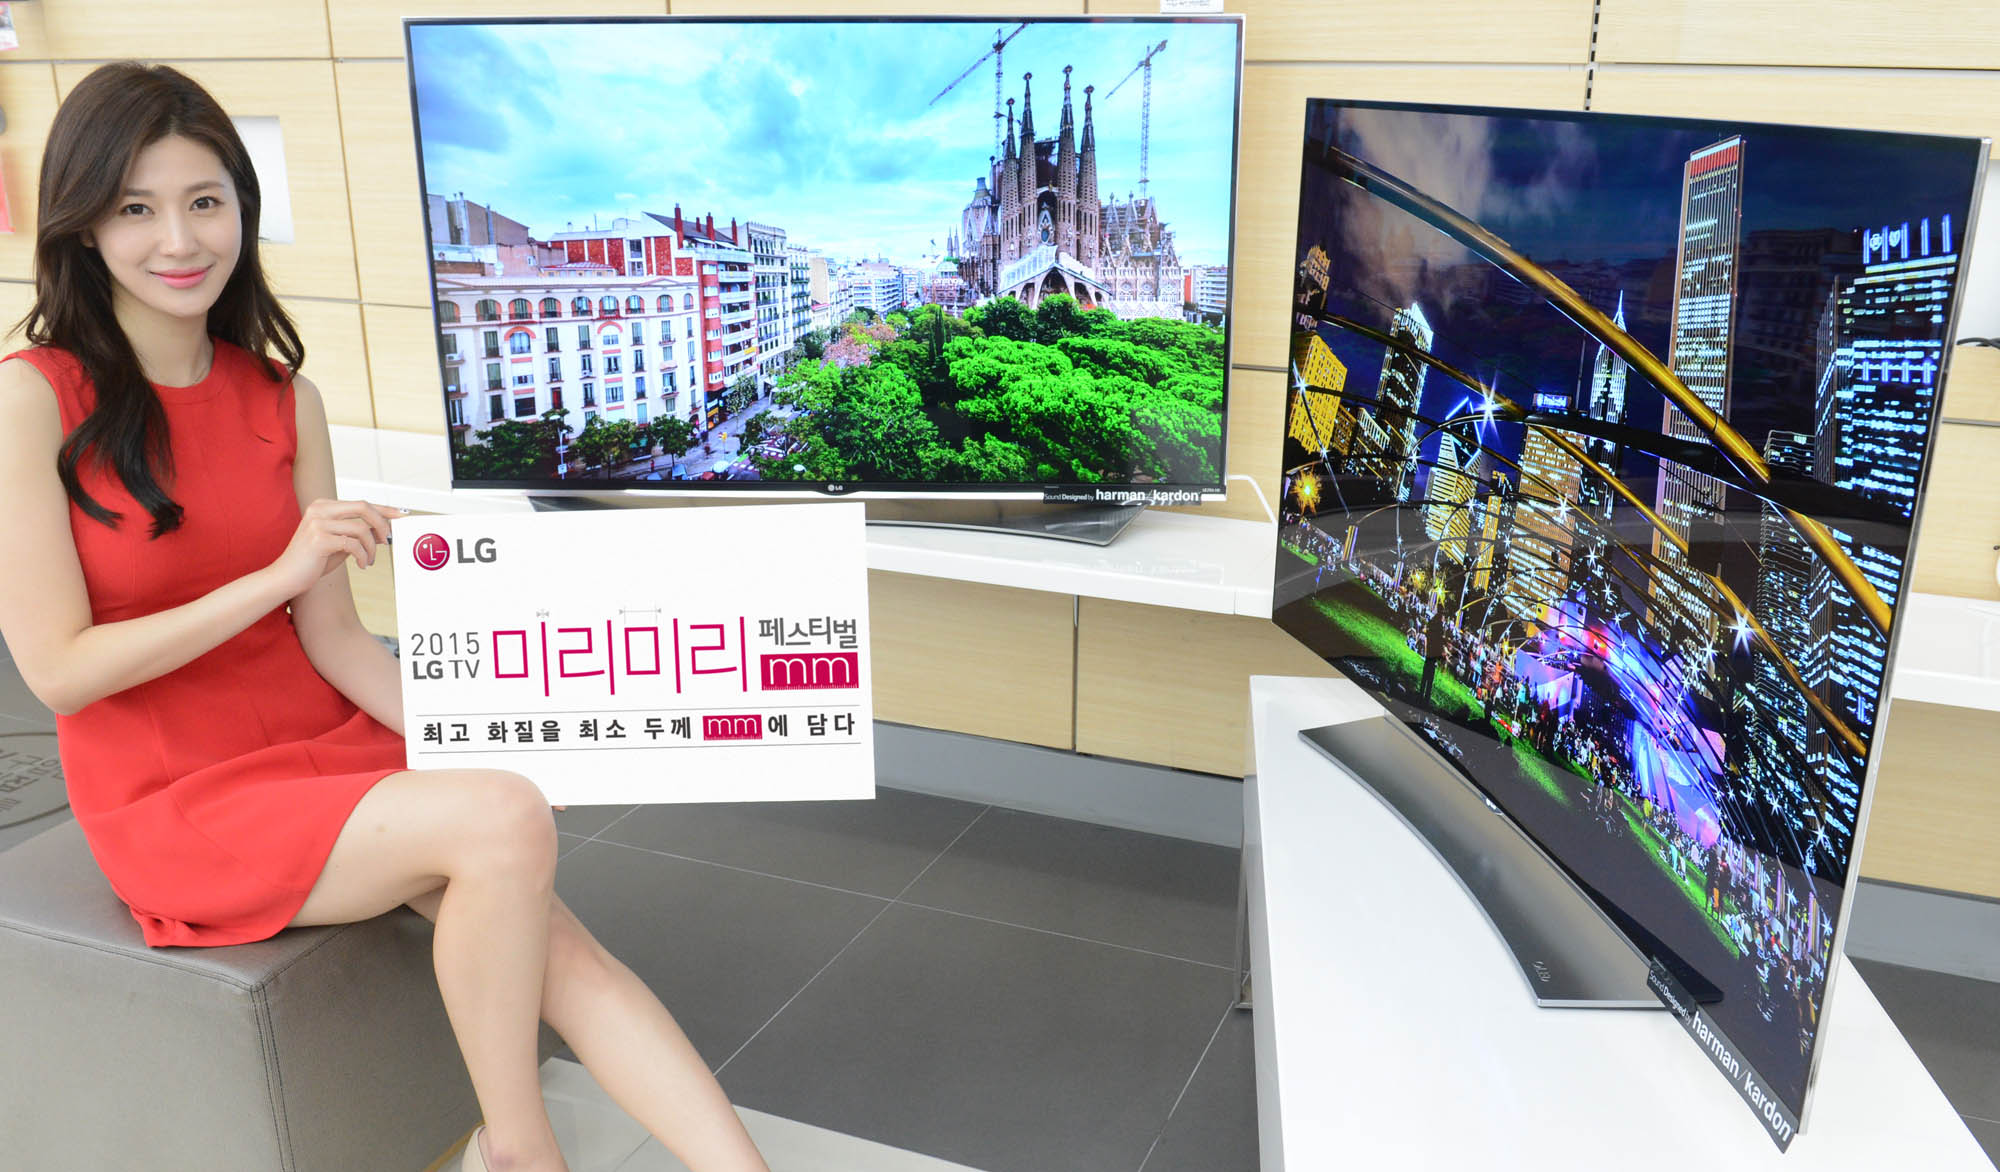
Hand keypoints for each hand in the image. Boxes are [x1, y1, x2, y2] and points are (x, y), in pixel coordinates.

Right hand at [270, 498, 403, 596]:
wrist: (286, 578)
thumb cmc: (314, 561)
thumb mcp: (341, 544)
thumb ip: (359, 534)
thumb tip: (385, 530)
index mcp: (324, 506)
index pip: (361, 504)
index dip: (385, 509)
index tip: (402, 515)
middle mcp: (319, 509)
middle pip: (364, 507)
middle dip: (382, 524)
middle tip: (389, 541)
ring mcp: (317, 522)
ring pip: (362, 529)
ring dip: (372, 548)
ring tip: (369, 561)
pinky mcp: (318, 539)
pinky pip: (354, 545)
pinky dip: (363, 556)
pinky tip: (362, 565)